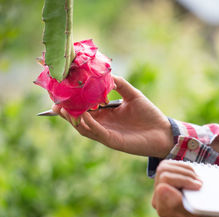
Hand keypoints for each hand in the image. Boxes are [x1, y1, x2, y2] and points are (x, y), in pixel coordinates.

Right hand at [53, 76, 173, 157]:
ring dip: (72, 119)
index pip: (83, 107)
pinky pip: (97, 132)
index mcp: (105, 114)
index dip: (71, 101)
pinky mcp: (113, 141)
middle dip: (65, 112)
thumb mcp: (132, 95)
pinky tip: (83, 114)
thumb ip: (119, 84)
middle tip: (54, 103)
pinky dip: (89, 123)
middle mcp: (102, 124)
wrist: (163, 132)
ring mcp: (106, 134)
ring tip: (62, 108)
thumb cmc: (149, 115)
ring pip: (83, 128)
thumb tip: (105, 73)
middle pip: (78, 119)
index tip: (61, 92)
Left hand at [152, 160, 218, 216]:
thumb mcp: (202, 209)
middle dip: (183, 175)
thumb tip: (160, 187)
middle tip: (200, 183)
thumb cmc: (213, 210)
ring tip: (199, 180)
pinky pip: (169, 163)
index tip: (199, 186)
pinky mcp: (168, 174)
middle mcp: (159, 198)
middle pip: (163, 175)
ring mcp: (161, 185)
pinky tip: (194, 174)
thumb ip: (178, 204)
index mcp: (165, 209)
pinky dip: (183, 166)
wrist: (218, 206)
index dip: (180, 182)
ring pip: (164, 167)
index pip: (162, 188)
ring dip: (185, 170)